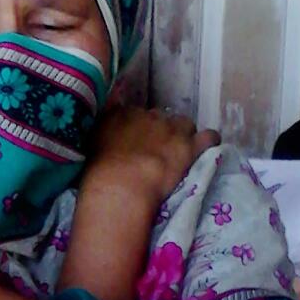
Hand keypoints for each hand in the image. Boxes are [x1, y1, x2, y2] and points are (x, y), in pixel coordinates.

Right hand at [84, 106, 220, 199]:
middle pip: (160, 117)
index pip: (134, 114)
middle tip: (154, 150)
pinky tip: (205, 149)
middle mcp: (148, 116)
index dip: (137, 128)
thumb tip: (106, 127)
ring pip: (184, 124)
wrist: (121, 185)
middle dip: (160, 130)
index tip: (135, 141)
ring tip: (178, 151)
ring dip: (182, 135)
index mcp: (122, 114)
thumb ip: (101, 130)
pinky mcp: (189, 146)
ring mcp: (171, 129)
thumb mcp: (90, 143)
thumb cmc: (98, 171)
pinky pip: (209, 137)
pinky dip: (208, 142)